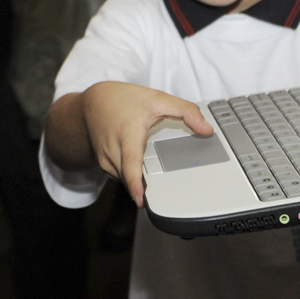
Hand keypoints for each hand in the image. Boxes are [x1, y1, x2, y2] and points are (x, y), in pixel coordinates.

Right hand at [80, 81, 213, 206]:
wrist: (93, 103)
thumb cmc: (122, 100)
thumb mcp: (157, 98)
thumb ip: (185, 111)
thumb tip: (207, 130)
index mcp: (128, 134)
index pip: (130, 164)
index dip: (135, 184)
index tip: (141, 200)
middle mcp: (113, 150)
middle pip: (131, 178)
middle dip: (147, 186)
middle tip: (165, 189)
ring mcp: (105, 160)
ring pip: (126, 181)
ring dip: (140, 181)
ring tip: (150, 169)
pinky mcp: (104, 166)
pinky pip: (121, 178)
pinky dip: (132, 176)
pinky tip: (138, 164)